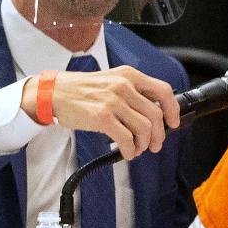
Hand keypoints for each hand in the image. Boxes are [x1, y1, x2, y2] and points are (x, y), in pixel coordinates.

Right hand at [22, 66, 179, 159]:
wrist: (54, 93)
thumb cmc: (83, 89)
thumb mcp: (112, 80)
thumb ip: (133, 92)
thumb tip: (154, 114)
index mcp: (129, 75)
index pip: (163, 91)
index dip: (172, 110)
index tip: (173, 123)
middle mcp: (124, 86)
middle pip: (155, 115)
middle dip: (158, 135)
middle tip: (154, 145)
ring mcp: (113, 101)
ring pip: (143, 128)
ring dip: (143, 144)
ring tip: (137, 149)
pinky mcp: (101, 117)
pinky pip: (125, 138)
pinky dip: (130, 149)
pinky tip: (126, 152)